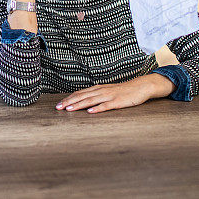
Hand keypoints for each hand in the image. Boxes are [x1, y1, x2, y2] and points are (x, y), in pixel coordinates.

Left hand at [55, 74, 175, 113]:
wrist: (140, 87)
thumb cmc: (123, 91)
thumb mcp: (107, 91)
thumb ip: (96, 95)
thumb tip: (83, 101)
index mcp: (97, 89)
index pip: (79, 93)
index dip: (68, 99)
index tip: (58, 105)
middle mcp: (101, 91)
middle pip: (82, 96)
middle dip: (69, 102)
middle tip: (58, 108)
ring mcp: (109, 96)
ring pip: (91, 100)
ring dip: (79, 105)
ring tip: (69, 109)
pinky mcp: (117, 102)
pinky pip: (106, 106)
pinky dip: (97, 108)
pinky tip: (90, 112)